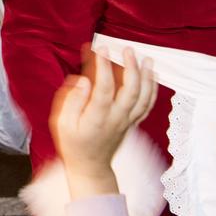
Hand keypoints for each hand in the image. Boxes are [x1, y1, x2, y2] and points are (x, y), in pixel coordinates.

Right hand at [52, 46, 156, 200]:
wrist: (90, 166)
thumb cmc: (73, 144)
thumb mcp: (62, 124)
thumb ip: (72, 100)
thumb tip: (83, 80)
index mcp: (97, 117)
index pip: (104, 88)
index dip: (103, 67)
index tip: (101, 49)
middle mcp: (116, 117)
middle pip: (130, 90)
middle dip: (131, 67)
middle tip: (127, 49)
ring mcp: (127, 120)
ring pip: (143, 97)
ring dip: (147, 76)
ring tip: (146, 58)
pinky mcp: (132, 122)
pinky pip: (147, 105)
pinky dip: (153, 90)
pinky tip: (152, 75)